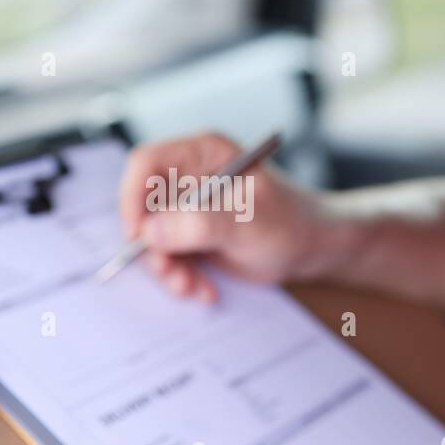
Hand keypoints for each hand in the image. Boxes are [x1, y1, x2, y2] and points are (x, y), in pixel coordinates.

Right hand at [118, 132, 331, 300]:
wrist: (312, 247)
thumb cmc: (291, 224)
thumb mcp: (249, 223)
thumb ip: (201, 223)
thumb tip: (152, 230)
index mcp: (202, 154)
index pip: (146, 164)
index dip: (133, 198)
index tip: (138, 236)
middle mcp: (188, 177)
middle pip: (142, 206)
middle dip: (153, 247)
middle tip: (172, 274)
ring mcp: (187, 207)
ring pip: (151, 239)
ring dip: (168, 269)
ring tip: (193, 287)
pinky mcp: (189, 235)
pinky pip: (167, 258)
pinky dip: (181, 277)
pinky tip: (205, 289)